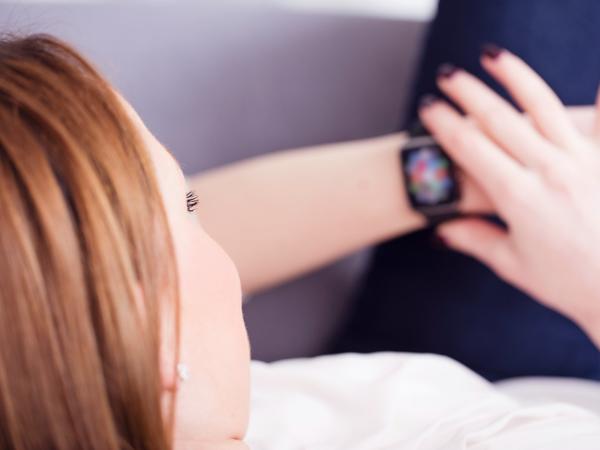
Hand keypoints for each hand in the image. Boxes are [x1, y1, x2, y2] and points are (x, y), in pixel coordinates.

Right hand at [419, 46, 599, 345]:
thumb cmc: (569, 283)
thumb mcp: (513, 263)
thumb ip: (475, 239)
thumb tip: (440, 231)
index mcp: (518, 197)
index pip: (470, 148)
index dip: (445, 125)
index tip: (428, 109)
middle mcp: (549, 171)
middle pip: (499, 119)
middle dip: (468, 93)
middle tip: (447, 76)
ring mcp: (582, 161)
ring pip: (542, 106)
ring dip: (513, 77)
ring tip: (492, 56)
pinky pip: (598, 120)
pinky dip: (596, 99)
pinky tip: (595, 78)